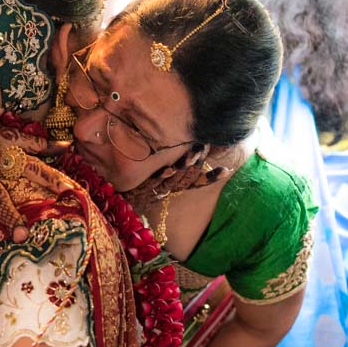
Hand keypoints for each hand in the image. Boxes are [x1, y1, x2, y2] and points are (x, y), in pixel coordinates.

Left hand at [122, 144, 240, 214]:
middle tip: (205, 146)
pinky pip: (153, 181)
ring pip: (173, 179)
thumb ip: (181, 166)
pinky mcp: (141, 187)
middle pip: (186, 178)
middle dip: (197, 163)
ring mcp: (155, 189)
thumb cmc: (145, 186)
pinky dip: (161, 175)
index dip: (211, 179)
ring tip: (194, 152)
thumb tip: (199, 155)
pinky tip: (169, 167)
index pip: (197, 184)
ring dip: (184, 166)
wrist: (121, 200)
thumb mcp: (164, 178)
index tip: (225, 170)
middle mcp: (168, 190)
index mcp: (175, 188)